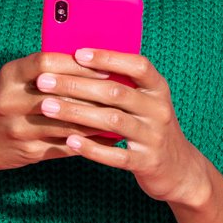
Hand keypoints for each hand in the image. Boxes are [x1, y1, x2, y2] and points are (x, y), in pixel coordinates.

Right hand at [0, 50, 125, 178]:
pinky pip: (66, 146)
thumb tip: (92, 62)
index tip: (105, 66)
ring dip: (96, 120)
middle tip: (121, 93)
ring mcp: (19, 128)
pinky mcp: (28, 151)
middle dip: (93, 94)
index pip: (46, 63)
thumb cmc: (5, 102)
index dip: (78, 64)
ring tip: (120, 116)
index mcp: (10, 76)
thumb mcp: (15, 80)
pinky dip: (89, 142)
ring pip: (66, 123)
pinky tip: (109, 139)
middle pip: (59, 94)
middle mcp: (11, 100)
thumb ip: (44, 70)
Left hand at [29, 46, 210, 205]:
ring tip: (47, 107)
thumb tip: (80, 60)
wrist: (179, 169)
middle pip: (116, 92)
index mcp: (158, 89)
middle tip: (44, 82)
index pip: (137, 65)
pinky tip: (69, 141)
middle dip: (76, 85)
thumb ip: (122, 84)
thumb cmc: (150, 127)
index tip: (77, 53)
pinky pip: (116, 155)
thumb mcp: (146, 102)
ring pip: (112, 121)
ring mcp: (154, 137)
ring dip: (76, 113)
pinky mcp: (146, 162)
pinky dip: (92, 148)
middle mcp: (159, 110)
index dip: (108, 57)